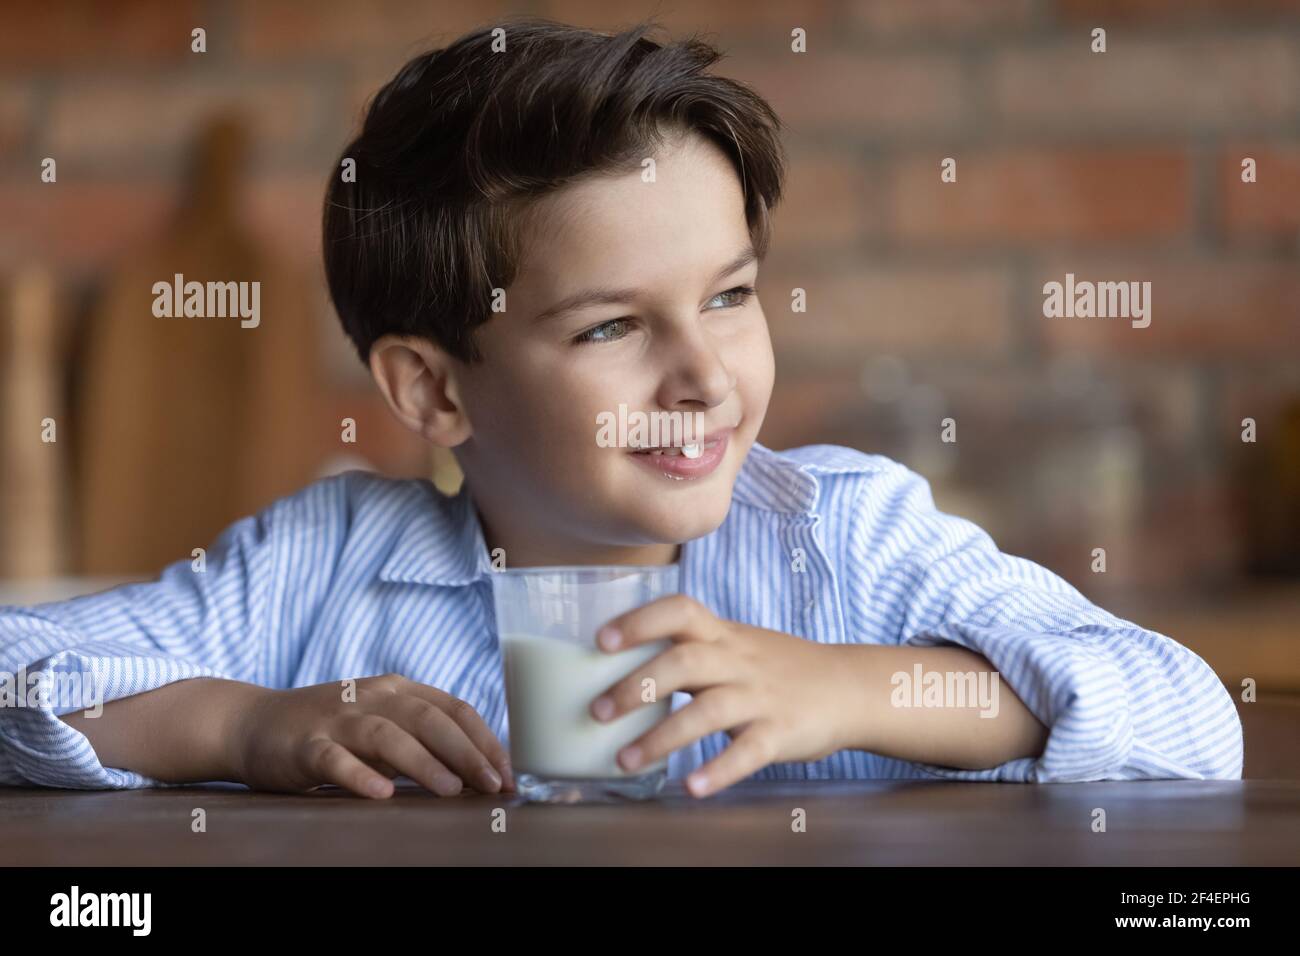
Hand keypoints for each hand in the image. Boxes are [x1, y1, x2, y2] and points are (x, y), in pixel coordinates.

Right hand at [230, 674, 513, 798]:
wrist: (251, 723)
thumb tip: (475, 771)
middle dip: (467, 752)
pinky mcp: (304, 745)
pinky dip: (359, 775)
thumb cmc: (329, 731)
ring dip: (424, 763)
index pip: (454, 709)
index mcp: (398, 690)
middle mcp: (373, 697)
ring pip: (388, 735)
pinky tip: (381, 794)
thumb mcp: (380, 724)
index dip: (485, 740)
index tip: (508, 774)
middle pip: (429, 719)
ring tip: (451, 790)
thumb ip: (420, 739)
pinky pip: (335, 760)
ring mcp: (338, 719)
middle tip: (492, 784)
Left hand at [588, 595, 848, 797]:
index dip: (639, 622)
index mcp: (722, 635)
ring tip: (625, 760)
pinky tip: (691, 788)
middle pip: (684, 663)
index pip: (679, 610)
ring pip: (708, 711)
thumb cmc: (779, 668)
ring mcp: (761, 697)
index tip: (601, 640)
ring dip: (662, 737)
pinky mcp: (781, 733)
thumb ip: (689, 650)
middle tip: (596, 711)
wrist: (849, 687)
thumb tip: (621, 666)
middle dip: (635, 686)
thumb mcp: (736, 646)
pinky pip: (748, 752)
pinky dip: (718, 770)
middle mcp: (738, 661)